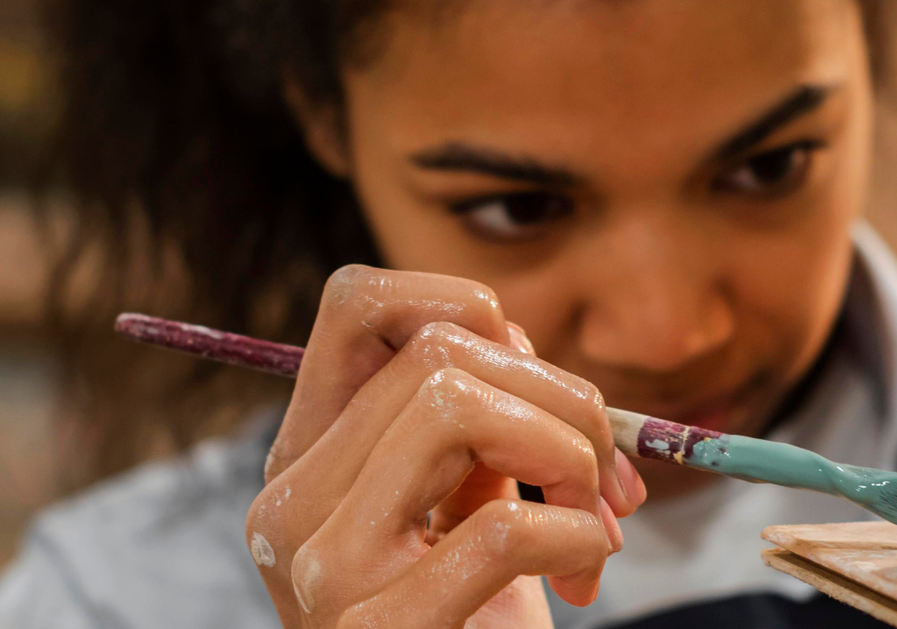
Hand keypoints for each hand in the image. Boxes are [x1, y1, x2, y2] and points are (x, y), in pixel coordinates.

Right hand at [245, 266, 648, 627]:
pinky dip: (578, 536)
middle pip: (439, 348)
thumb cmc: (474, 626)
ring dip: (567, 452)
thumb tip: (530, 349)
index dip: (467, 307)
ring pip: (455, 401)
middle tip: (605, 479)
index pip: (358, 301)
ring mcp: (322, 569)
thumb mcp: (459, 508)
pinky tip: (584, 578)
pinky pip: (505, 527)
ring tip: (595, 524)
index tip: (531, 382)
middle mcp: (291, 502)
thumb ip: (474, 427)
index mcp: (307, 459)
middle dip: (564, 395)